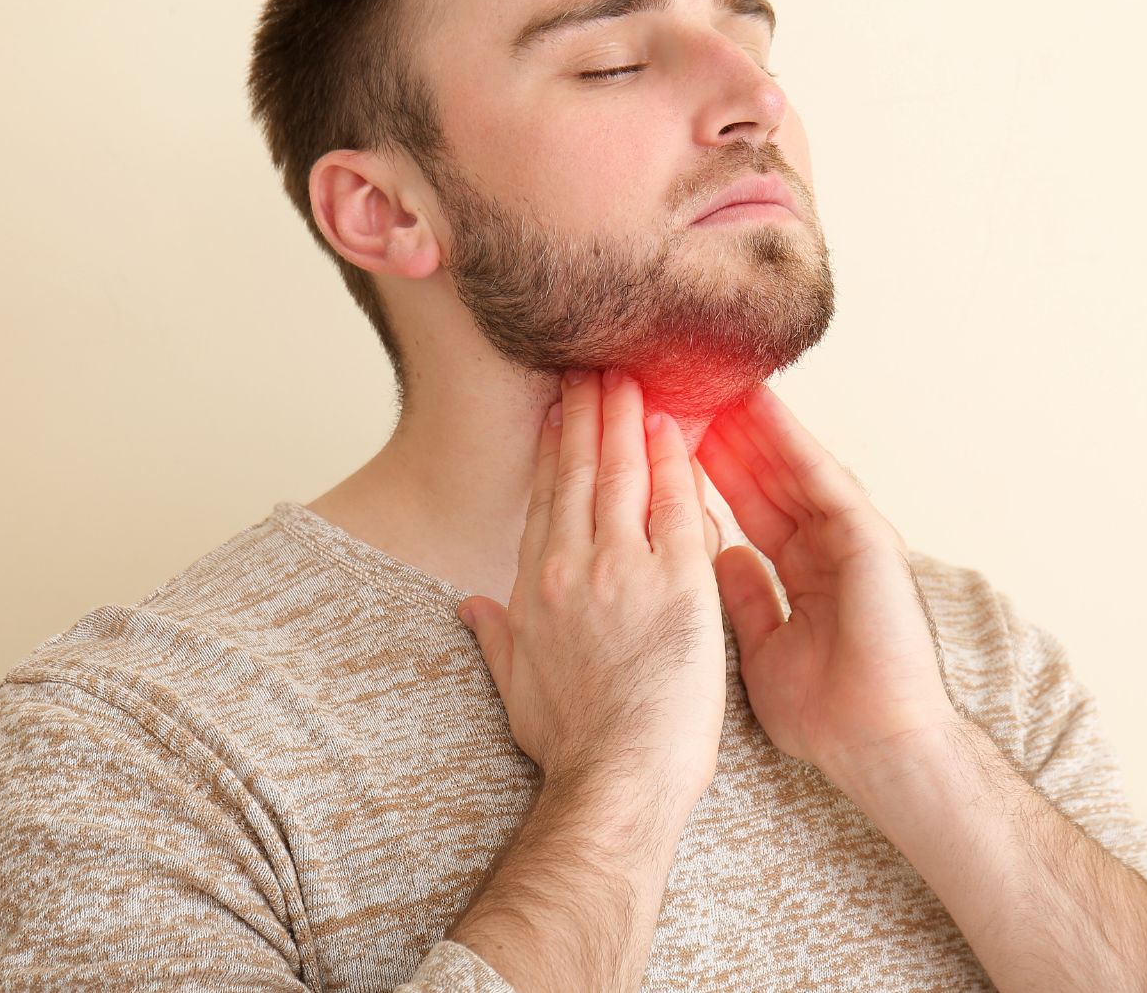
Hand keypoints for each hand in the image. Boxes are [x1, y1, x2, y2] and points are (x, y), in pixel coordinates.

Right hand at [460, 368, 725, 810]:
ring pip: (622, 474)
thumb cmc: (574, 746)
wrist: (616, 780)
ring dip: (624, 418)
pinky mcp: (676, 582)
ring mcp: (624, 570)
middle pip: (580, 472)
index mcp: (536, 588)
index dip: (556, 450)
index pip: (548, 500)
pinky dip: (671, 460)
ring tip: (627, 374)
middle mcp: (573, 567)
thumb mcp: (516, 686)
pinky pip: (675, 503)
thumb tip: (469, 607)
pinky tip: (671, 424)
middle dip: (587, 414)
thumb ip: (496, 635)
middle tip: (592, 365)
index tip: (561, 411)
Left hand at [698, 385, 955, 789]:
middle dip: (723, 436)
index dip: (706, 471)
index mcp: (801, 574)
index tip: (663, 436)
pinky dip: (791, 440)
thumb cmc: (826, 716)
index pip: (745, 508)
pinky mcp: (869, 537)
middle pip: (764, 478)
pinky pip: (822, 478)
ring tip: (713, 378)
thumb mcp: (763, 648)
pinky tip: (760, 406)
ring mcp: (849, 538)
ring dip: (753, 424)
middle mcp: (824, 548)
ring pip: (791, 467)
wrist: (876, 747)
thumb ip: (744, 598)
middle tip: (681, 389)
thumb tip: (719, 557)